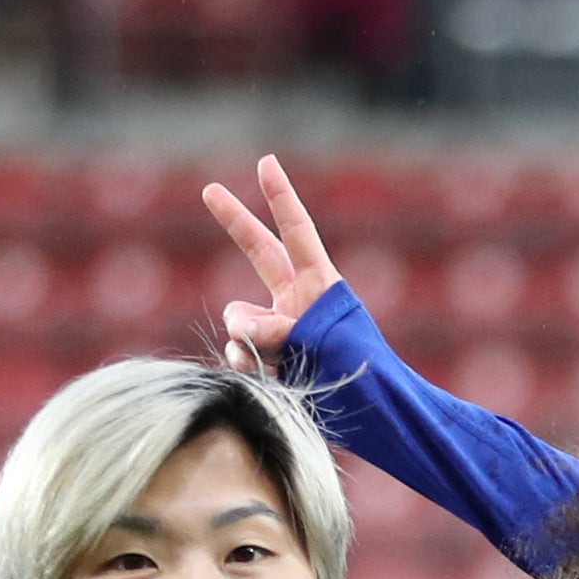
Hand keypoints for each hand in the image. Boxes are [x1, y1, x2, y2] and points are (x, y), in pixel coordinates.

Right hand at [207, 152, 345, 367]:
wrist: (368, 416)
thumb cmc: (358, 375)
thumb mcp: (319, 345)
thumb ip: (275, 332)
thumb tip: (236, 330)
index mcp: (320, 285)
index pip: (297, 231)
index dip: (280, 197)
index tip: (265, 162)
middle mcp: (297, 300)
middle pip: (260, 251)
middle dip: (235, 221)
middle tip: (210, 190)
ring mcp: (279, 327)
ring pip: (239, 319)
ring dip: (247, 338)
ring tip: (274, 361)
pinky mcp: (267, 356)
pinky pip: (239, 352)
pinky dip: (245, 364)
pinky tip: (263, 377)